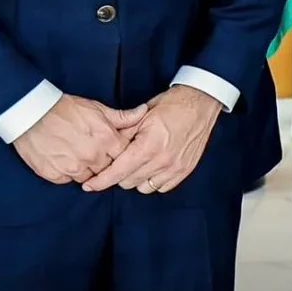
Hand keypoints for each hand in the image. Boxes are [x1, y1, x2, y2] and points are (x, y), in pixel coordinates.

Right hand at [13, 94, 147, 184]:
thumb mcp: (98, 108)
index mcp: (106, 139)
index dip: (122, 154)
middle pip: (108, 169)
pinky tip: (66, 160)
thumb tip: (143, 112)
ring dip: (88, 170)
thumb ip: (122, 116)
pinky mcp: (56, 175)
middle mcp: (92, 157)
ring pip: (89, 178)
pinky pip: (69, 180)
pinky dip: (70, 173)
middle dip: (106, 163)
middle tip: (97, 152)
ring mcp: (73, 168)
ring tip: (80, 155)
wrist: (33, 114)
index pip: (125, 156)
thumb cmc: (66, 108)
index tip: (116, 150)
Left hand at [83, 85, 222, 194]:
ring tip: (139, 162)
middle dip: (119, 174)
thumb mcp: (143, 114)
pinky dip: (153, 180)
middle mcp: (162, 160)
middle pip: (128, 182)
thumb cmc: (172, 104)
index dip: (101, 181)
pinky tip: (153, 167)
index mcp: (149, 145)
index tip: (89, 185)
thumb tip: (106, 148)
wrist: (202, 102)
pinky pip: (161, 188)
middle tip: (120, 161)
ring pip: (144, 188)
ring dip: (137, 178)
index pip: (118, 171)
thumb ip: (123, 134)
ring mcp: (175, 167)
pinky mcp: (185, 170)